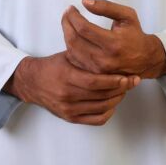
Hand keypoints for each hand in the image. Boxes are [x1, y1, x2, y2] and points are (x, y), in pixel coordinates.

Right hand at [3, 51, 139, 124]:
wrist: (32, 83)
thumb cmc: (52, 66)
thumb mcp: (67, 55)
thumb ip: (86, 53)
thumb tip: (107, 44)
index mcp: (66, 76)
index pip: (95, 82)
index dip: (114, 81)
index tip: (128, 77)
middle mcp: (67, 95)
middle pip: (101, 95)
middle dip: (121, 89)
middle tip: (133, 81)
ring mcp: (69, 109)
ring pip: (101, 107)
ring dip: (116, 99)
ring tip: (125, 89)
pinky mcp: (70, 117)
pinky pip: (96, 119)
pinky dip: (108, 111)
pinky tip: (113, 102)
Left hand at [61, 0, 165, 79]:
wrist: (146, 59)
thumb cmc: (135, 34)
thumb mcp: (127, 15)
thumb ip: (106, 7)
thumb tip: (85, 2)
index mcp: (113, 43)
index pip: (84, 28)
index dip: (73, 16)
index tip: (71, 8)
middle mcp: (104, 59)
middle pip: (74, 40)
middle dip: (66, 23)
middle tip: (67, 13)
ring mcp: (98, 70)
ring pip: (72, 51)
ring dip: (66, 34)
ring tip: (68, 23)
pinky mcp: (94, 75)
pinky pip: (75, 60)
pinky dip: (70, 46)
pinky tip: (72, 36)